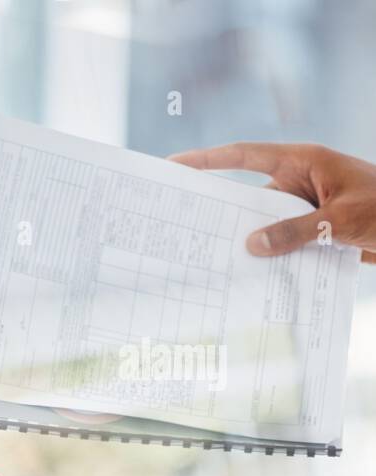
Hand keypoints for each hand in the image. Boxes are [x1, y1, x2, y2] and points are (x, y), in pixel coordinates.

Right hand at [171, 142, 375, 260]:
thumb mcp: (342, 220)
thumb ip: (296, 232)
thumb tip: (251, 246)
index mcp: (303, 162)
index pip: (244, 157)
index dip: (206, 160)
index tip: (173, 165)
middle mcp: (300, 182)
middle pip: (248, 195)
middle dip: (218, 211)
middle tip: (180, 226)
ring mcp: (306, 207)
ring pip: (264, 224)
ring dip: (246, 242)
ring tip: (211, 262)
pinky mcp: (315, 231)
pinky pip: (282, 243)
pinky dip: (269, 258)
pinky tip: (251, 277)